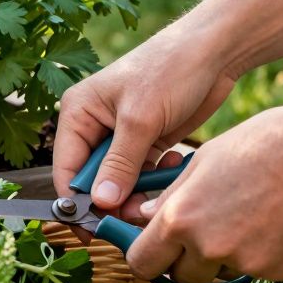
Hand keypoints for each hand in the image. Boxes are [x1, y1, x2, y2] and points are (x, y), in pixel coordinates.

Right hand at [53, 27, 237, 218]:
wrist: (214, 51)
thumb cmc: (169, 70)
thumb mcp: (140, 119)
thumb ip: (119, 164)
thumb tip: (100, 203)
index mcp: (78, 113)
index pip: (67, 168)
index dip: (76, 201)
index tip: (91, 230)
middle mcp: (94, 125)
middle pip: (92, 179)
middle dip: (112, 200)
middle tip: (135, 217)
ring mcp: (121, 135)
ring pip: (119, 182)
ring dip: (138, 193)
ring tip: (160, 193)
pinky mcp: (147, 141)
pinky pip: (143, 174)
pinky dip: (156, 179)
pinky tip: (175, 165)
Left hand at [127, 98, 282, 282]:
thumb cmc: (260, 145)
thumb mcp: (203, 162)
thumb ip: (171, 197)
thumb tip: (146, 219)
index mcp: (179, 218)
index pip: (141, 262)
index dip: (145, 258)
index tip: (154, 250)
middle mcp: (207, 247)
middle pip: (179, 277)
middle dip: (184, 262)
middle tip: (200, 234)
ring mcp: (244, 262)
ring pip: (217, 273)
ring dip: (221, 258)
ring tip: (243, 216)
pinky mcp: (277, 270)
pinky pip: (253, 270)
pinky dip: (257, 254)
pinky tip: (272, 221)